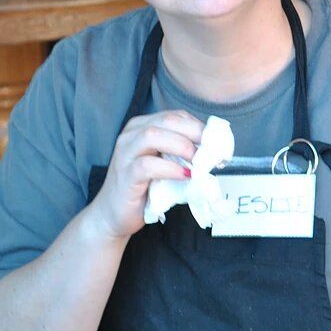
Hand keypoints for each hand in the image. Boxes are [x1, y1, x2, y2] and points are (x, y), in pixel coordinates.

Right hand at [90, 110, 203, 238]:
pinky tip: (184, 176)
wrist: (113, 214)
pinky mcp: (124, 175)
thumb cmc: (144, 187)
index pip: (175, 116)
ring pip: (153, 135)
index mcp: (141, 127)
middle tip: (213, 151)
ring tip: (198, 162)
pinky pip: (147, 165)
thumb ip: (181, 153)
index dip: (199, 126)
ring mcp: (125, 153)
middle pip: (167, 120)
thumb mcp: (165, 163)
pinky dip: (170, 169)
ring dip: (182, 146)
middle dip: (195, 133)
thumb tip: (214, 151)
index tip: (216, 143)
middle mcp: (130, 135)